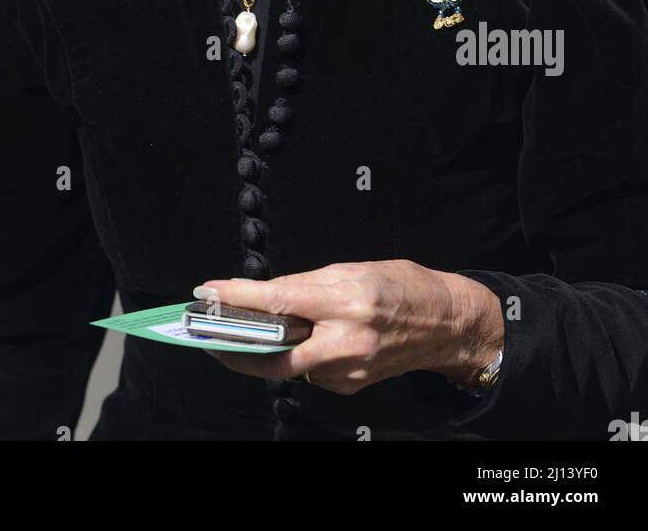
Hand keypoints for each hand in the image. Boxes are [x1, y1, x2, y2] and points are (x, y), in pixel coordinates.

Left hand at [196, 260, 504, 394]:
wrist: (445, 323)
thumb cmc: (401, 286)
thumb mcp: (353, 269)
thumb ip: (308, 283)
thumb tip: (268, 292)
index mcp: (345, 301)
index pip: (279, 300)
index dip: (239, 296)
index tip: (209, 291)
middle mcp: (347, 340)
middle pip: (276, 356)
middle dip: (237, 349)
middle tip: (210, 334)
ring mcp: (350, 369)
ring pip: (292, 366)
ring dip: (269, 349)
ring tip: (251, 330)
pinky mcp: (353, 385)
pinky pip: (312, 372)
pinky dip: (299, 356)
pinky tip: (301, 340)